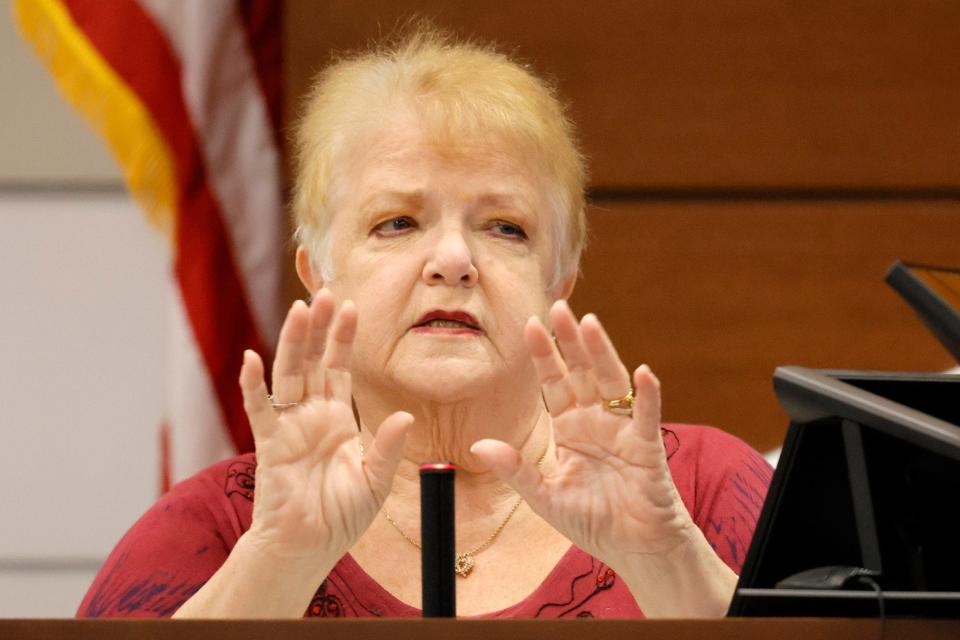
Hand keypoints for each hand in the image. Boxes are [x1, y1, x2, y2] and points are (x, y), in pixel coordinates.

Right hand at [238, 290, 411, 560]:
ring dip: (293, 343)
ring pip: (289, 375)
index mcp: (338, 418)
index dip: (343, 338)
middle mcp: (312, 415)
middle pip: (314, 361)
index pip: (340, 368)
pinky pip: (259, 410)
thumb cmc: (341, 516)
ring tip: (299, 310)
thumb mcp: (375, 480)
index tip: (350, 305)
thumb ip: (386, 447)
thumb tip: (406, 415)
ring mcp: (289, 427)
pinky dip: (252, 385)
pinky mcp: (270, 445)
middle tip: (325, 292)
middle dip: (319, 328)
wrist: (308, 548)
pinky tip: (250, 358)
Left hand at [471, 300, 693, 567]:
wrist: (634, 550)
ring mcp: (622, 430)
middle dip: (569, 341)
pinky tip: (642, 372)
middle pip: (580, 372)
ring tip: (589, 323)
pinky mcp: (646, 447)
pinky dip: (646, 394)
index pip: (553, 383)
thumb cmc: (593, 521)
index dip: (543, 355)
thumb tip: (477, 446)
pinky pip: (646, 415)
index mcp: (570, 429)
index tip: (529, 325)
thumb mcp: (544, 496)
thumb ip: (515, 470)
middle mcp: (595, 421)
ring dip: (601, 352)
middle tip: (559, 306)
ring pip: (611, 382)